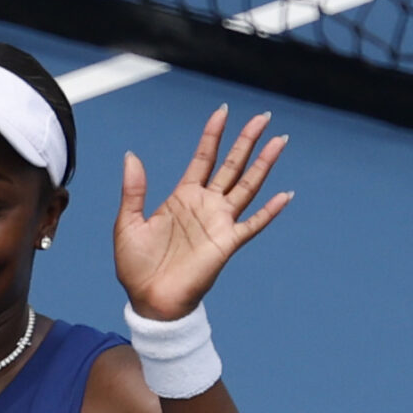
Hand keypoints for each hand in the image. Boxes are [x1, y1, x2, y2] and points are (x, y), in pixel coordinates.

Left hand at [113, 106, 290, 320]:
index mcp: (182, 197)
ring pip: (247, 186)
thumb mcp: (127, 223)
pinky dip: (270, 210)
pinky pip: (253, 224)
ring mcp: (218, 223)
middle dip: (247, 140)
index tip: (223, 112)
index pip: (203, 158)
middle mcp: (205, 206)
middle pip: (232, 165)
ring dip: (264, 164)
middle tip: (263, 117)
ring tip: (279, 142)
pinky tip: (285, 195)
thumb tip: (131, 155)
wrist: (149, 301)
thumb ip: (134, 189)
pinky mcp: (227, 244)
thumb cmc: (136, 267)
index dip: (213, 135)